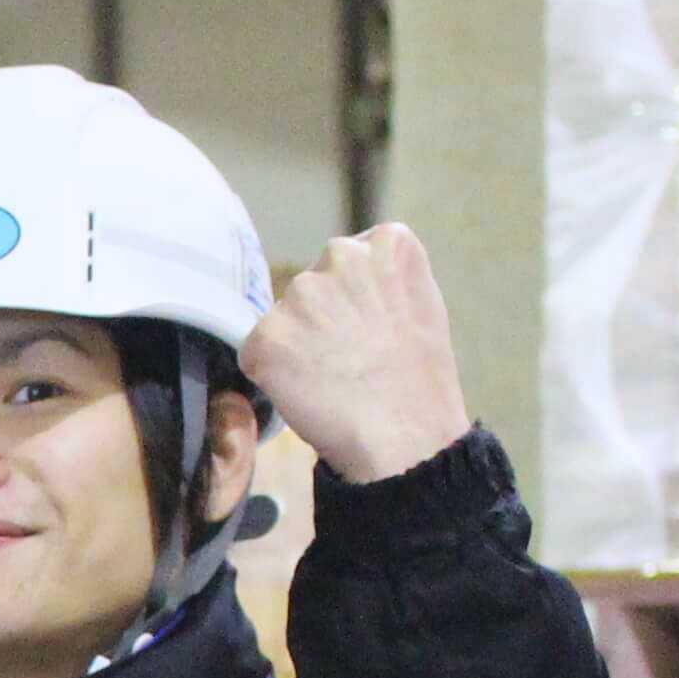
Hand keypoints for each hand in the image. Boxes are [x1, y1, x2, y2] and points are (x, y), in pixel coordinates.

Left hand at [239, 224, 475, 488]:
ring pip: (283, 320)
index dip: (355, 304)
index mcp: (387, 241)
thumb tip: (349, 282)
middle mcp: (340, 254)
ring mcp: (301, 294)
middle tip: (350, 362)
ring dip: (295, 346)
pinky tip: (308, 392)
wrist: (405, 436)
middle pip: (311, 287)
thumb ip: (383, 278)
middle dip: (321, 320)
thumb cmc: (419, 382)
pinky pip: (256, 353)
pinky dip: (271, 375)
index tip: (373, 333)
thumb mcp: (421, 304)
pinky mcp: (268, 334)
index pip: (349, 263)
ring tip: (333, 378)